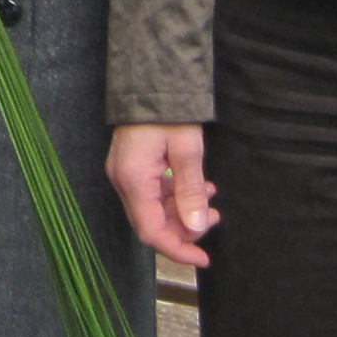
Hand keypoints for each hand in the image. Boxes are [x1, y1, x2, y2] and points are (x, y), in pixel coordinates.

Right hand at [106, 123, 215, 271]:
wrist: (150, 77)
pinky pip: (150, 192)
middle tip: (214, 216)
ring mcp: (123, 172)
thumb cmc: (169, 111)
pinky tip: (196, 185)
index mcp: (133, 179)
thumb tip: (196, 227)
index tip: (202, 259)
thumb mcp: (187, 151)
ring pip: (152, 208)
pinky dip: (173, 195)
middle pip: (151, 222)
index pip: (151, 231)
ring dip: (181, 209)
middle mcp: (122, 179)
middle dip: (184, 226)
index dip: (177, 250)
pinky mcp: (129, 166)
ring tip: (209, 196)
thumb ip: (190, 192)